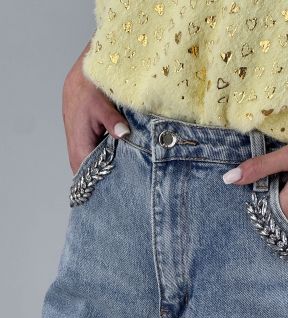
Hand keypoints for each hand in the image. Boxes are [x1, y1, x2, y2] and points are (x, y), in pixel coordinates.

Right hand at [62, 38, 130, 175]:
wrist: (84, 71)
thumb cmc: (91, 86)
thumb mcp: (103, 103)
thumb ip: (113, 121)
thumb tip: (123, 134)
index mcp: (80, 143)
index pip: (88, 174)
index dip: (101, 184)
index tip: (115, 190)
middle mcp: (76, 145)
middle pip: (89, 172)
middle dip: (103, 180)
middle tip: (123, 188)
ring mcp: (78, 141)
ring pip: (90, 163)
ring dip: (102, 169)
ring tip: (121, 178)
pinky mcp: (83, 136)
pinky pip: (92, 153)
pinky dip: (102, 158)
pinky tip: (116, 161)